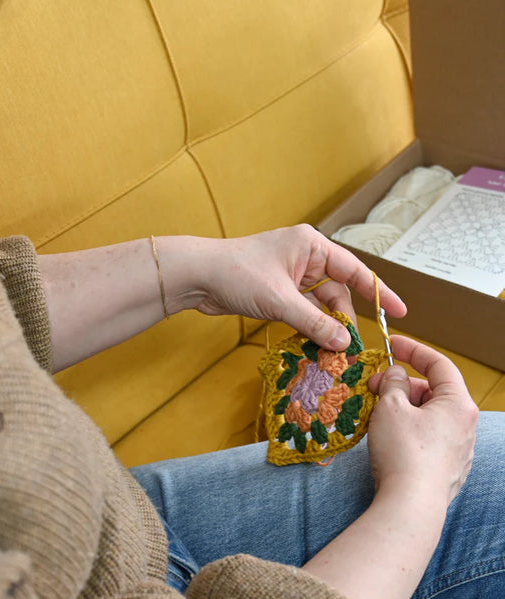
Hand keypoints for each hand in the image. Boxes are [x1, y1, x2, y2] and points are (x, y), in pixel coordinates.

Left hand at [194, 225, 406, 350]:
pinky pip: (303, 312)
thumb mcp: (280, 300)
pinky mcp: (277, 293)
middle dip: (345, 319)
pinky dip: (309, 328)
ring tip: (333, 352)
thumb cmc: (237, 274)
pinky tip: (314, 346)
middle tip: (352, 348)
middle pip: (338, 292)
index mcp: (312, 246)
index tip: (400, 312)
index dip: (379, 292)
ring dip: (325, 328)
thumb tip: (345, 343)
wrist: (197, 277)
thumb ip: (314, 323)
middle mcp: (305, 259)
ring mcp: (291, 277)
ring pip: (320, 306)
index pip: (356, 270)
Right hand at [367, 335, 478, 507]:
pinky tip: (389, 439)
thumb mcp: (390, 407)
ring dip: (403, 409)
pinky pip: (428, 439)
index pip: (439, 364)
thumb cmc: (403, 452)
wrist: (410, 506)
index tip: (391, 344)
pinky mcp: (448, 470)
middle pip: (433, 392)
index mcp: (458, 404)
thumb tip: (395, 375)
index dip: (413, 350)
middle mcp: (466, 425)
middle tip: (373, 388)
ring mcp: (460, 450)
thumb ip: (392, 383)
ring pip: (429, 417)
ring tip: (377, 415)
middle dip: (401, 386)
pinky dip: (409, 431)